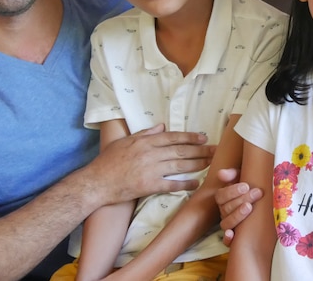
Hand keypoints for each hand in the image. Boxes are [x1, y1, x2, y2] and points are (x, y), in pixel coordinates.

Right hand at [87, 124, 213, 204]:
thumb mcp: (125, 141)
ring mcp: (151, 170)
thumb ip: (145, 133)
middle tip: (215, 150)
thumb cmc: (108, 161)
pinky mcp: (149, 186)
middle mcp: (151, 154)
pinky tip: (196, 183)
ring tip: (211, 163)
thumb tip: (161, 126)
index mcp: (145, 141)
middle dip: (200, 150)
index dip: (190, 137)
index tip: (203, 137)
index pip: (173, 137)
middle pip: (181, 150)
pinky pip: (171, 184)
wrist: (97, 182)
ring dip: (198, 164)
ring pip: (180, 165)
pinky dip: (185, 183)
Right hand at [214, 168, 262, 245]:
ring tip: (249, 207)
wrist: (262, 201)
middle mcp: (224, 212)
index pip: (221, 196)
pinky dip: (228, 239)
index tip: (246, 186)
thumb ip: (232, 174)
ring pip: (226, 223)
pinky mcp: (235, 237)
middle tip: (256, 193)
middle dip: (241, 200)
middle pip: (226, 208)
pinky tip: (232, 234)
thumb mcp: (243, 178)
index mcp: (224, 198)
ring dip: (236, 216)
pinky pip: (227, 242)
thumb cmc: (252, 188)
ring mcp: (228, 225)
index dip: (232, 191)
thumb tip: (221, 174)